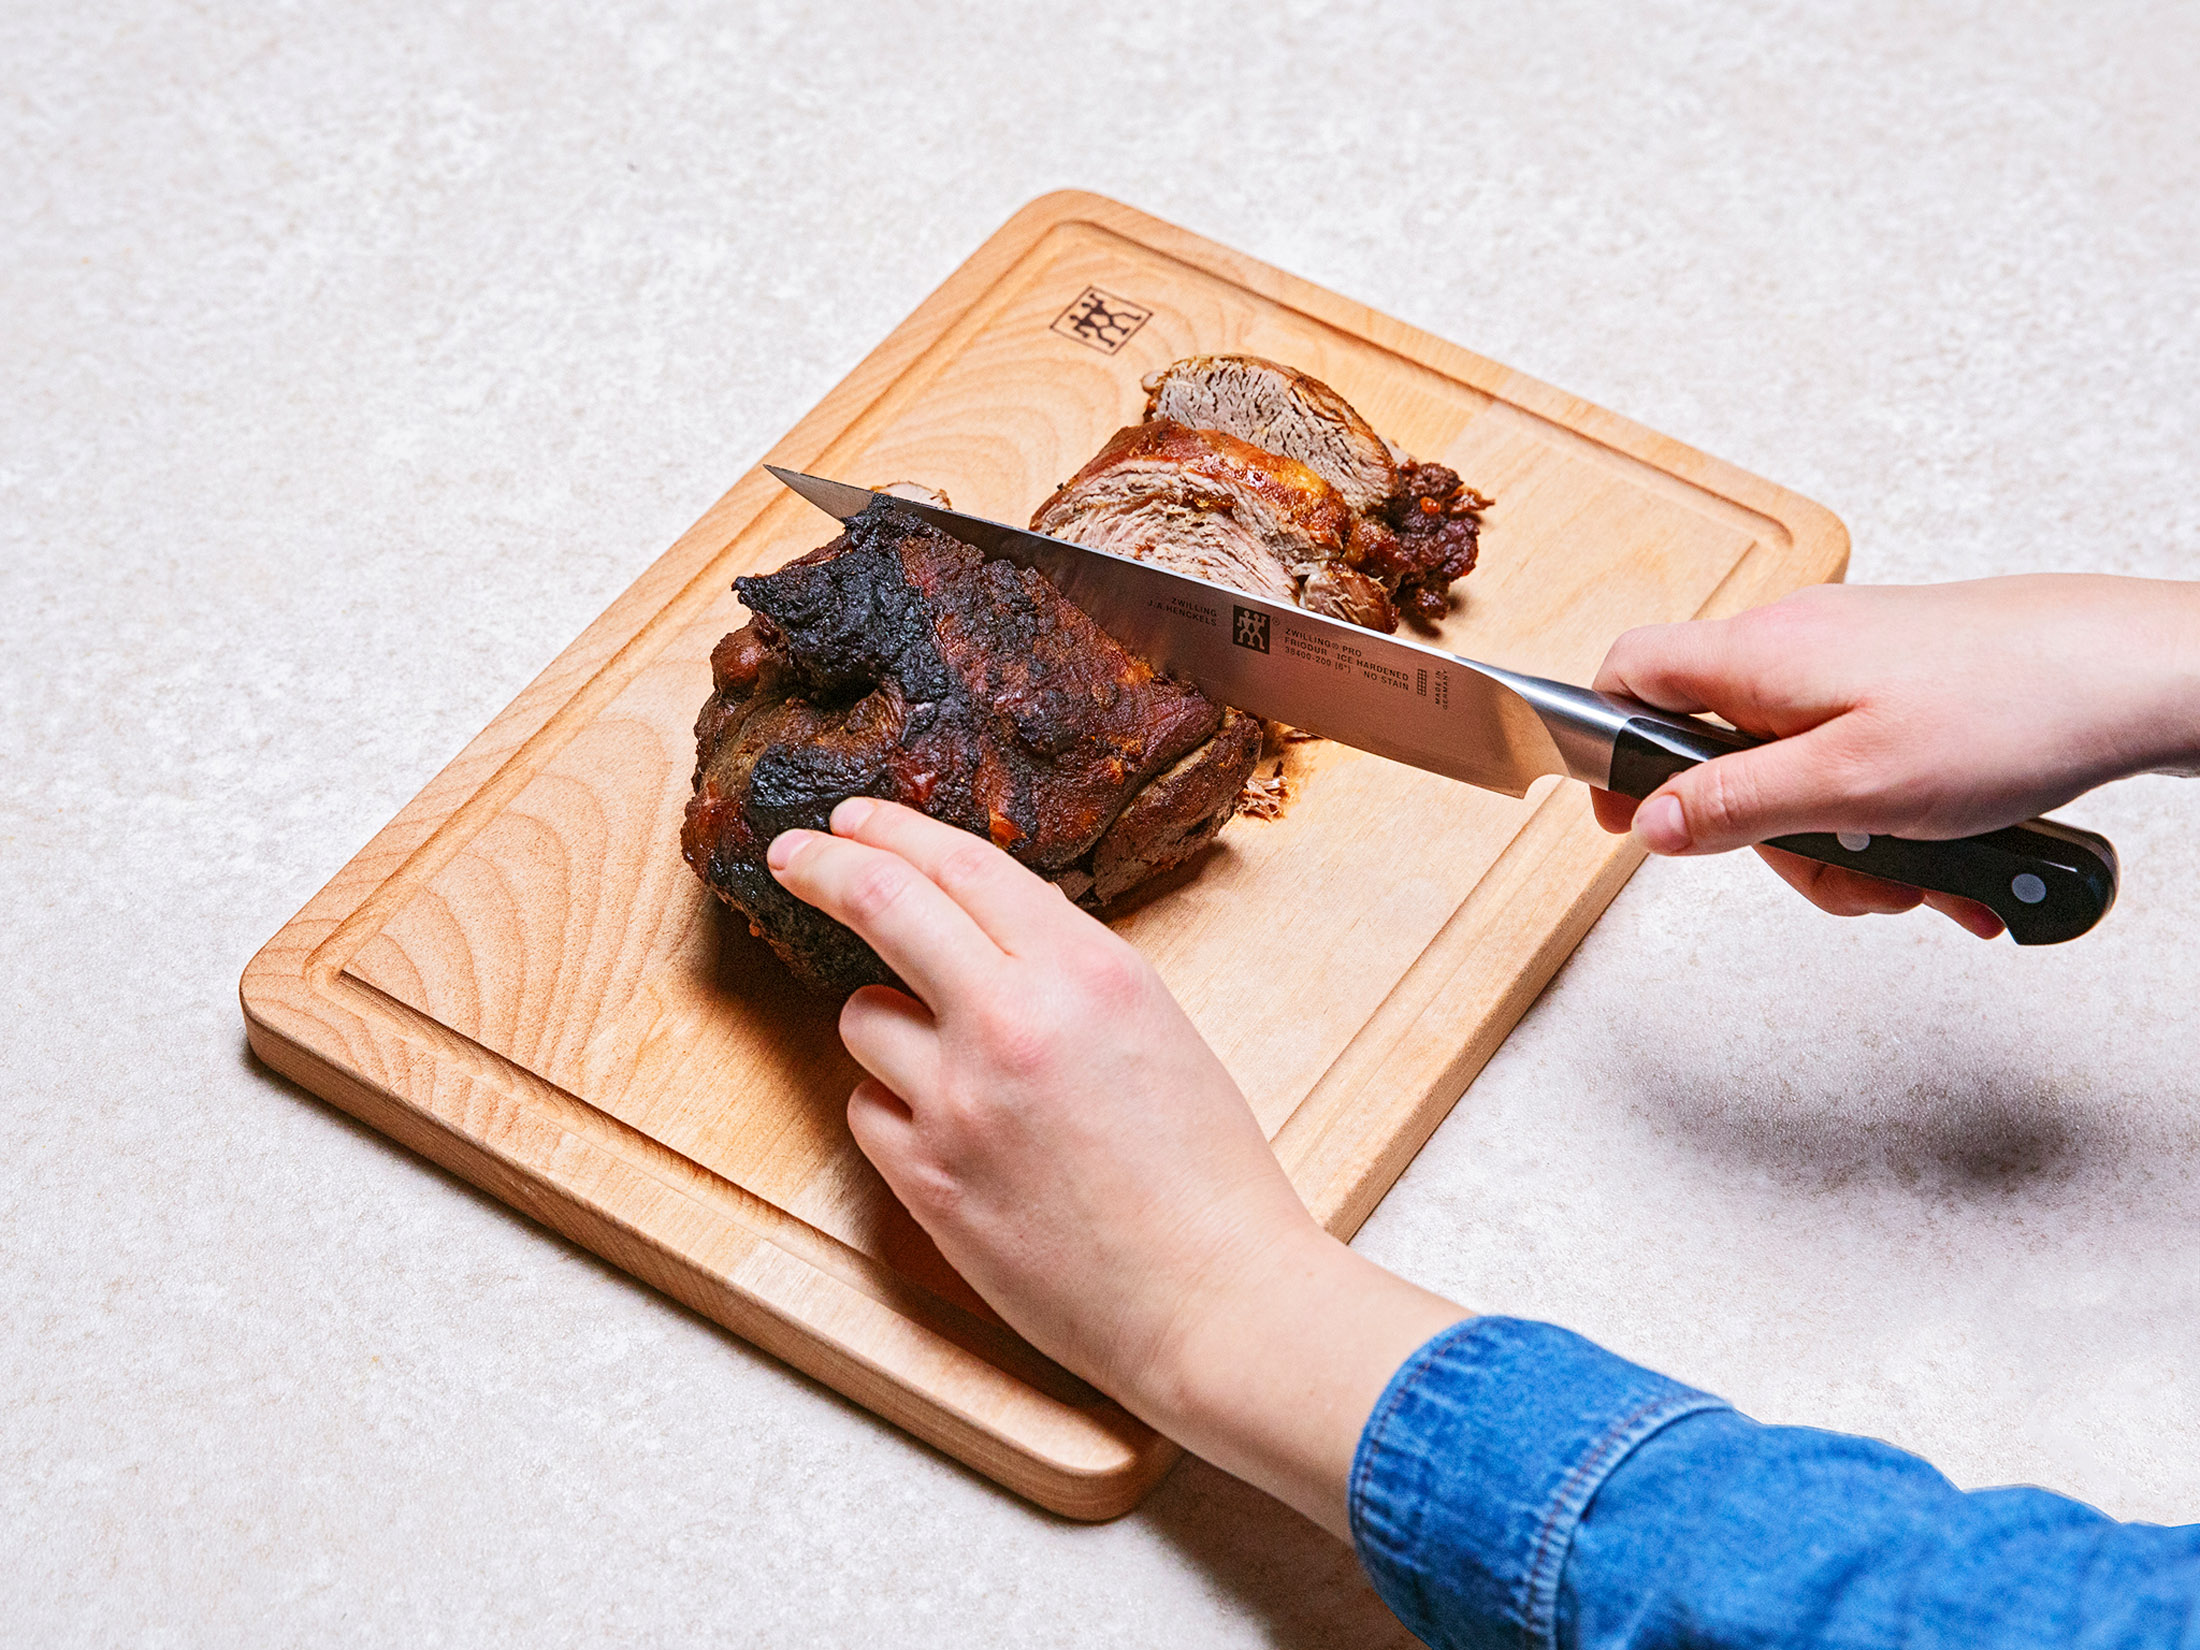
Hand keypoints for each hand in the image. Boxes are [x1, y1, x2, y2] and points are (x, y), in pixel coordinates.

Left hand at [767, 799, 1464, 1534]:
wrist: (1211, 1299)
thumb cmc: (1206, 1172)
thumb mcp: (1156, 1027)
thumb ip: (1068, 970)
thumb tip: (987, 931)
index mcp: (1086, 970)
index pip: (963, 864)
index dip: (896, 830)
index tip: (854, 820)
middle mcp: (1011, 1020)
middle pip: (884, 904)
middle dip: (827, 867)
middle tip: (796, 855)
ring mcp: (957, 1102)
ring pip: (864, 1018)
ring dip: (890, 1024)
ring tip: (958, 1070)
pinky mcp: (925, 1179)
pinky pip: (870, 1110)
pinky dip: (899, 1110)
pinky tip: (957, 1139)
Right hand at [1590, 575, 2199, 935]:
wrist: (2136, 674)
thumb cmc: (2009, 710)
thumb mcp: (1849, 786)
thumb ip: (1735, 805)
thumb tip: (1649, 823)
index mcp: (1760, 657)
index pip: (1631, 675)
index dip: (1611, 747)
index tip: (1629, 816)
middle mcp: (1796, 648)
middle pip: (1720, 751)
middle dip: (1768, 833)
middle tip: (1827, 868)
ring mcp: (1853, 665)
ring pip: (1795, 772)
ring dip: (1841, 842)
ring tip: (1911, 874)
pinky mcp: (1903, 683)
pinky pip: (1857, 766)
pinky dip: (1888, 821)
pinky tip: (1945, 856)